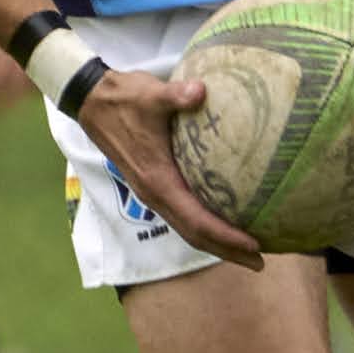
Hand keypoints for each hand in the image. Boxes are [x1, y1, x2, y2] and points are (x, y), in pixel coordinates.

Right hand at [75, 66, 263, 268]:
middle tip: (260, 262)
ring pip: (188, 228)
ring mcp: (153, 193)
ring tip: (248, 250)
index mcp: (158, 180)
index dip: (225, 236)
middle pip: (195, 234)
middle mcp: (155, 194)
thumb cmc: (124, 99)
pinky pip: (183, 215)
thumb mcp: (151, 94)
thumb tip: (201, 90)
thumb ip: (177, 95)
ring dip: (217, 242)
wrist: (92, 102)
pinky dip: (205, 226)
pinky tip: (224, 221)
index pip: (196, 220)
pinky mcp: (154, 186)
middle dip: (226, 250)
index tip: (254, 245)